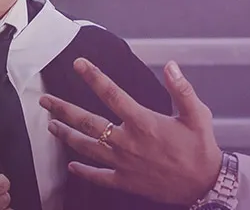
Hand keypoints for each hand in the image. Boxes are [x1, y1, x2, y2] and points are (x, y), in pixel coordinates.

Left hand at [40, 60, 220, 204]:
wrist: (204, 186)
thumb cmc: (200, 149)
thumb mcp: (197, 115)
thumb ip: (182, 89)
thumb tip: (171, 66)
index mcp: (144, 122)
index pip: (112, 94)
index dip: (93, 77)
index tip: (78, 64)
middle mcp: (127, 142)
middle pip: (88, 122)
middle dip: (63, 110)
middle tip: (45, 100)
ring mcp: (123, 163)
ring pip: (87, 148)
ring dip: (66, 135)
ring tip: (51, 126)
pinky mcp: (125, 181)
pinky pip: (98, 176)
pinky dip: (83, 170)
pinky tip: (70, 165)